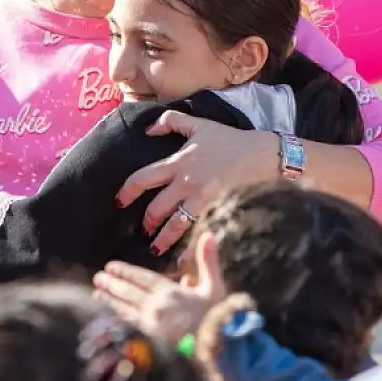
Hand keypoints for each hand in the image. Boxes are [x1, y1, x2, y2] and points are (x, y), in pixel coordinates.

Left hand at [94, 233, 228, 341]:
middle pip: (130, 293)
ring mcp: (153, 322)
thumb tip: (209, 234)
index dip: (126, 272)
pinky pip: (132, 321)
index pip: (143, 279)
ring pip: (127, 308)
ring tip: (97, 293)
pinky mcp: (153, 335)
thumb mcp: (214, 286)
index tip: (110, 266)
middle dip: (112, 285)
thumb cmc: (217, 315)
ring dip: (111, 299)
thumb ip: (208, 261)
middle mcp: (157, 307)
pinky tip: (114, 310)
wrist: (217, 346)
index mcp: (171, 293)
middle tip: (97, 278)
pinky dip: (121, 313)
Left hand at [116, 112, 276, 252]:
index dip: (127, 192)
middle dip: (146, 222)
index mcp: (178, 162)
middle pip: (156, 208)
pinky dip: (186, 247)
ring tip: (155, 248)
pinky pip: (196, 231)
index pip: (142, 179)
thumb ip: (170, 121)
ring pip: (174, 225)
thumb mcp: (199, 124)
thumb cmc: (230, 140)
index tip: (119, 202)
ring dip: (162, 239)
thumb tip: (148, 129)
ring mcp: (202, 199)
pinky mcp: (217, 210)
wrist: (262, 155)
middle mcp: (186, 183)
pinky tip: (180, 259)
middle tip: (144, 229)